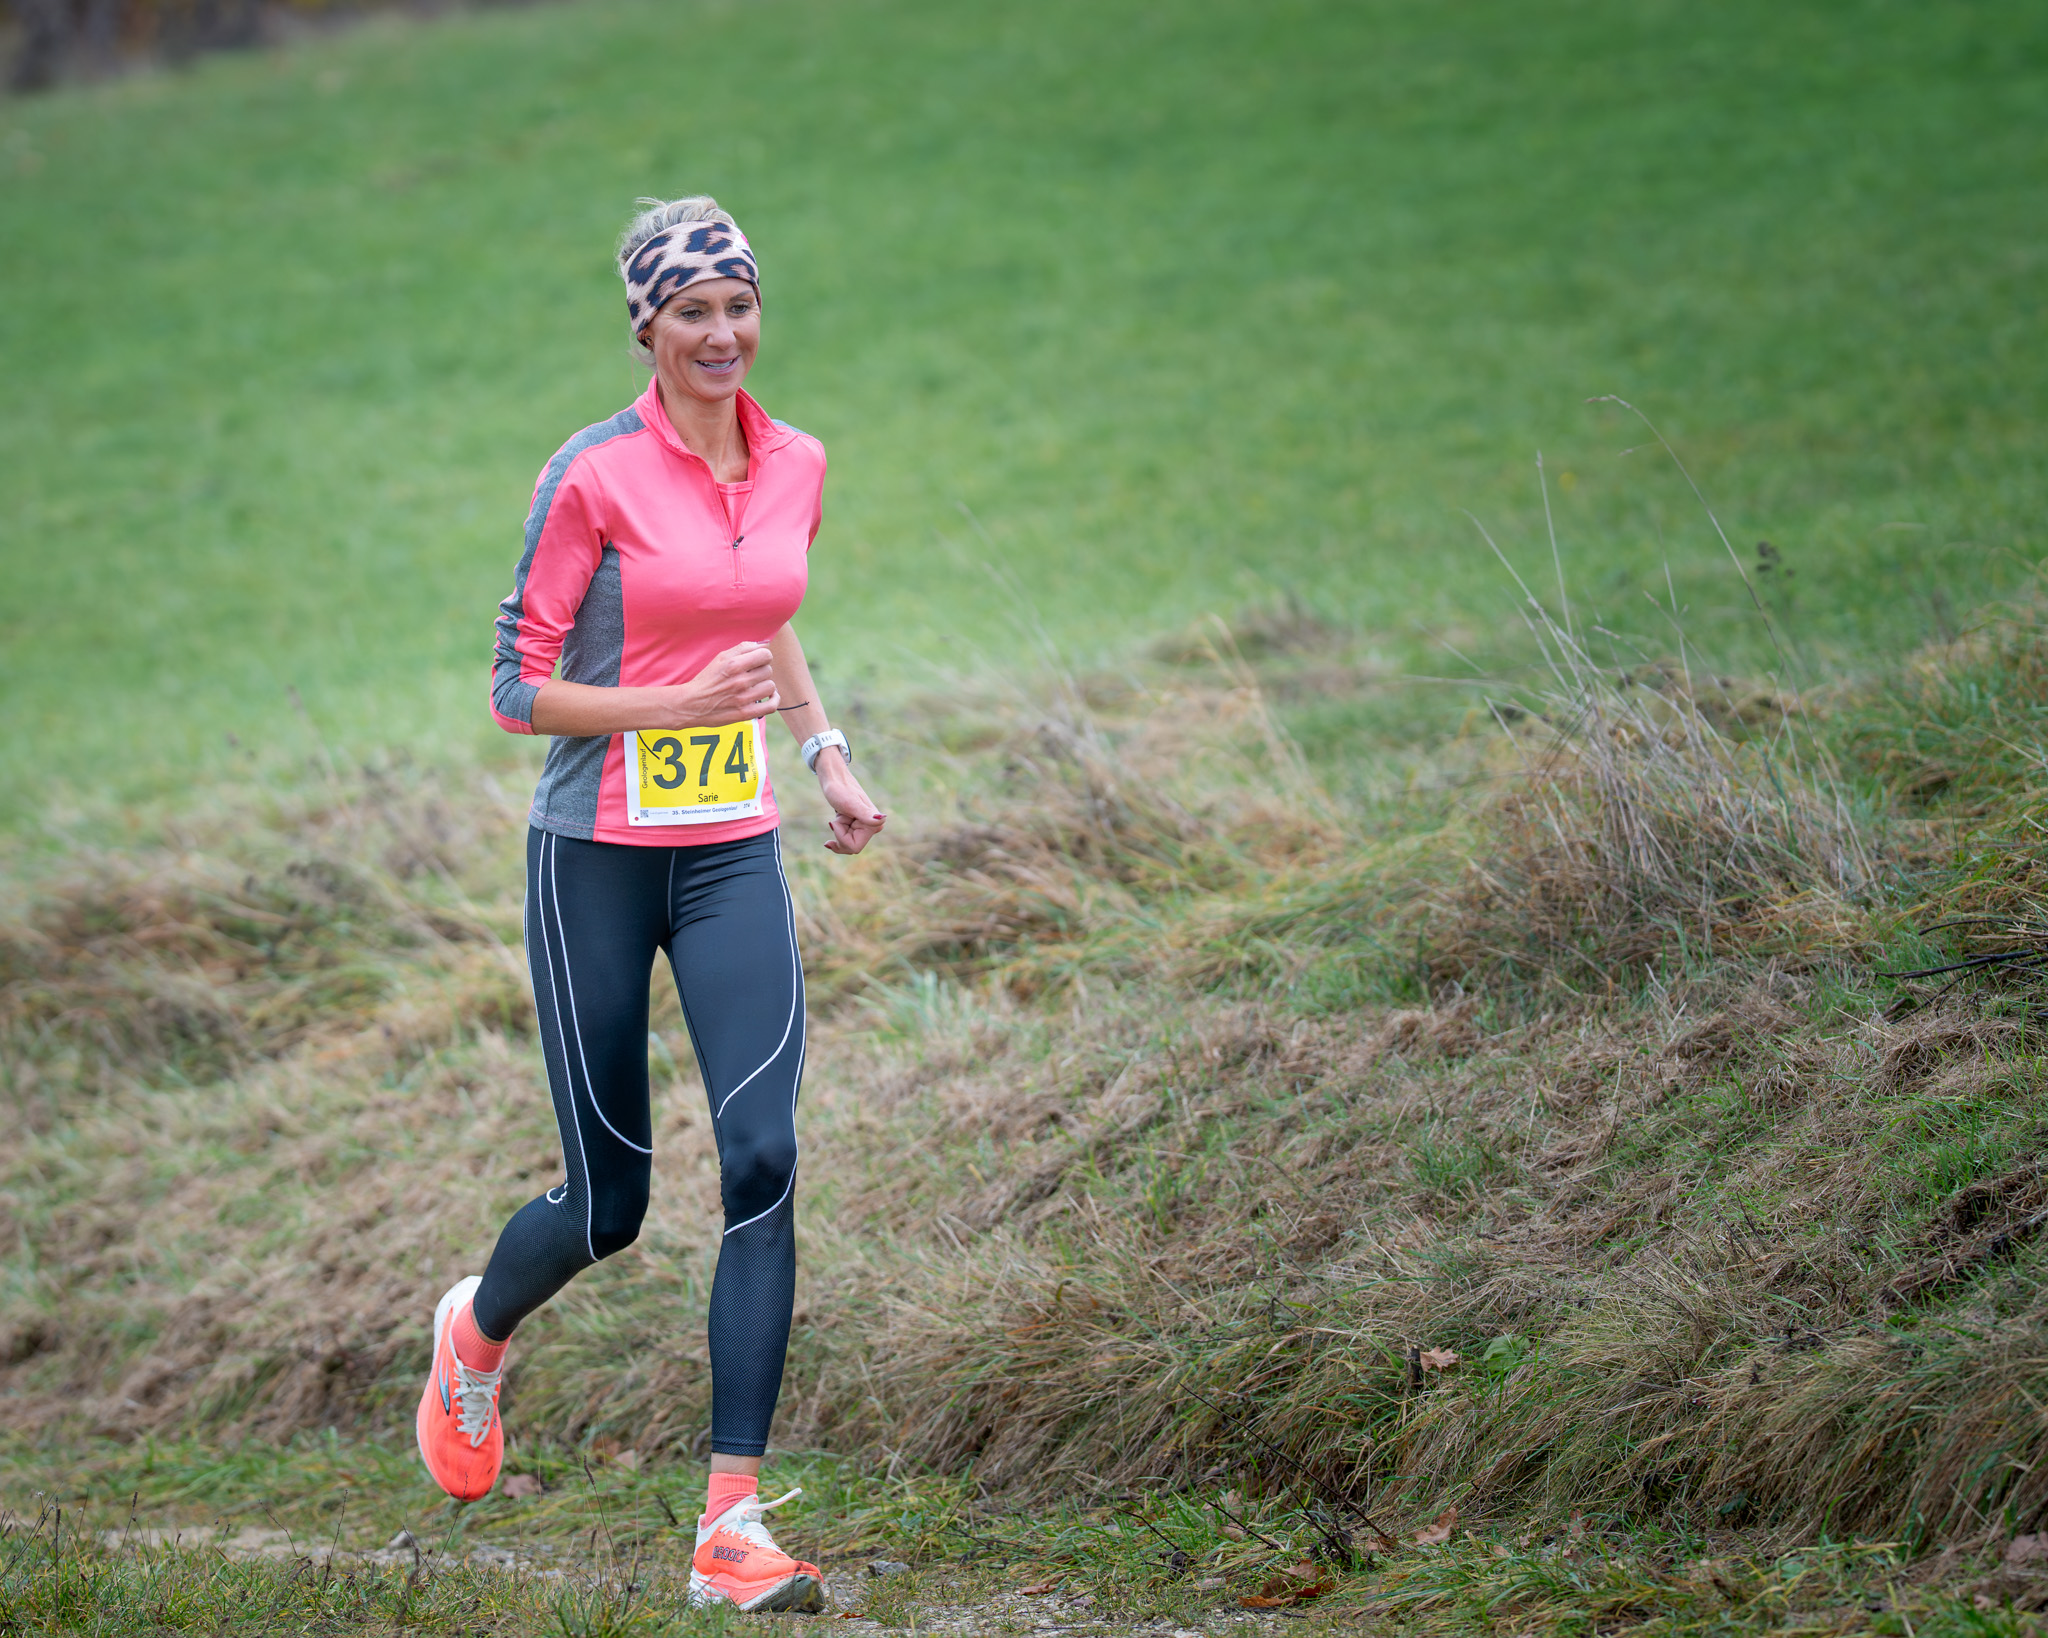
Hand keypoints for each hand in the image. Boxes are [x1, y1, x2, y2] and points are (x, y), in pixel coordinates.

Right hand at [659, 642, 778, 727]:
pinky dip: (774, 700)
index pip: (766, 655)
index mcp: (733, 665)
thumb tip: (764, 643)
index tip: (757, 661)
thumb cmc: (707, 679)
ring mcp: (743, 698)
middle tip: (751, 675)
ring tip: (755, 686)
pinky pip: (771, 706)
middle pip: (768, 670)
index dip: (763, 656)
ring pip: (771, 686)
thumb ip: (743, 648)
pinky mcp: (746, 713)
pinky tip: (769, 696)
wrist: (691, 704)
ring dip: (765, 685)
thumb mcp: (721, 658)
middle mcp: (740, 681)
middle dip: (761, 671)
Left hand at [817, 758, 885, 854]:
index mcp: (873, 824)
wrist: (834, 778)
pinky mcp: (857, 825)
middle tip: (834, 820)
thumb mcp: (850, 803)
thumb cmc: (839, 789)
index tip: (834, 822)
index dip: (841, 838)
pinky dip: (837, 833)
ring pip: (847, 844)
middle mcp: (872, 826)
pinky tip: (834, 823)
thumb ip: (866, 814)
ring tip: (837, 816)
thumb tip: (881, 819)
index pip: (854, 847)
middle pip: (851, 848)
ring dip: (838, 832)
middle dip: (839, 836)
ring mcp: (865, 826)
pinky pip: (846, 839)